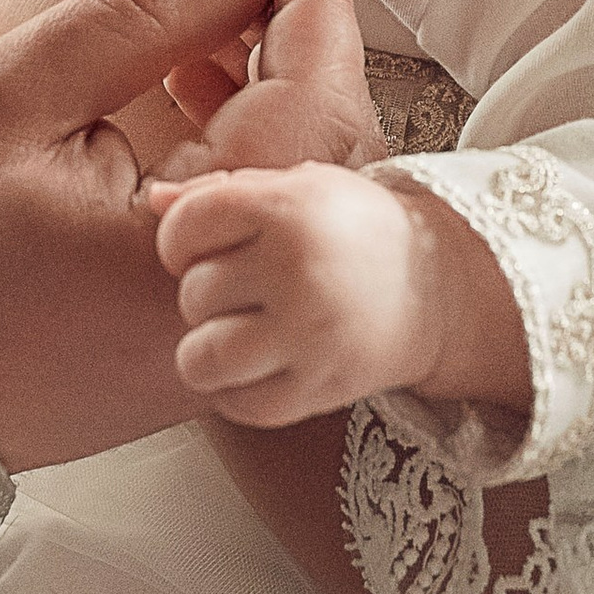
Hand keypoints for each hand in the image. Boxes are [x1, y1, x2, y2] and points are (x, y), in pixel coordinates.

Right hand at [0, 0, 376, 470]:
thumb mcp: (13, 97)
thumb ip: (139, 21)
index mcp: (200, 243)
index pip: (310, 99)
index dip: (315, 0)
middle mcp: (239, 303)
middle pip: (327, 151)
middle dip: (302, 47)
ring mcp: (226, 338)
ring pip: (297, 194)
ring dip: (272, 100)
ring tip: (208, 30)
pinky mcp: (202, 351)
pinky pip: (257, 237)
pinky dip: (243, 162)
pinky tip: (190, 105)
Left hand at [151, 162, 433, 421]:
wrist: (438, 287)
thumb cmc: (355, 230)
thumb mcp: (300, 187)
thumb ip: (223, 191)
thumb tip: (155, 200)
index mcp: (288, 209)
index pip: (185, 226)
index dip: (181, 241)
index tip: (204, 248)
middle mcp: (298, 271)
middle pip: (194, 294)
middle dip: (208, 294)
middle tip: (246, 291)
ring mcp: (310, 336)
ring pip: (200, 359)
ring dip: (208, 351)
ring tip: (236, 336)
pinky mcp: (321, 389)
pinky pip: (239, 406)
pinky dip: (237, 394)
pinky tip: (260, 368)